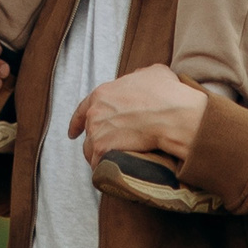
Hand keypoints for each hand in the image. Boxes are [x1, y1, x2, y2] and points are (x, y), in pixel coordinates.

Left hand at [69, 64, 207, 165]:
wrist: (173, 116)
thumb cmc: (167, 94)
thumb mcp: (153, 73)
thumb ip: (139, 75)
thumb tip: (139, 78)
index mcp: (103, 93)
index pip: (82, 109)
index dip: (77, 122)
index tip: (73, 132)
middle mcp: (95, 112)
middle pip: (88, 132)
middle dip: (96, 139)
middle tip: (106, 147)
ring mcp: (97, 131)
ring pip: (90, 150)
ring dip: (98, 156)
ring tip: (109, 163)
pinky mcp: (103, 149)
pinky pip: (97, 164)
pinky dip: (103, 170)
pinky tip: (110, 174)